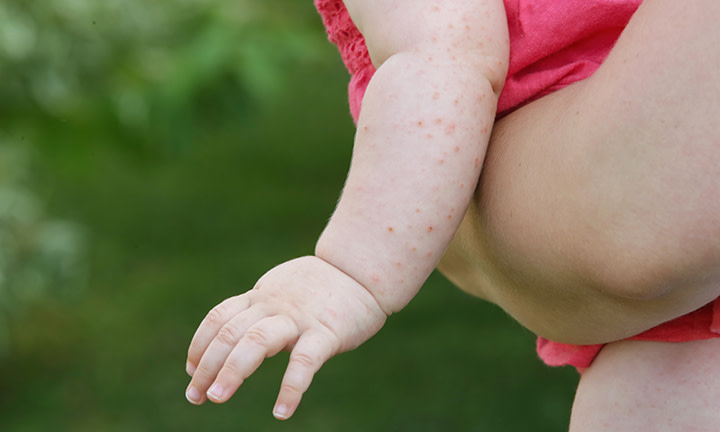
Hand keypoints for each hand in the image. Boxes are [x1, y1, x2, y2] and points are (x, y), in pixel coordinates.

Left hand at [185, 256, 387, 418]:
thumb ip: (261, 310)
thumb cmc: (321, 286)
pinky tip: (282, 412)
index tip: (191, 369)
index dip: (199, 344)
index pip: (219, 317)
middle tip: (196, 395)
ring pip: (256, 341)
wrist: (362, 270)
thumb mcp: (282, 291)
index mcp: (261, 296)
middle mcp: (273, 305)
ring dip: (232, 370)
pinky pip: (304, 362)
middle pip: (230, 331)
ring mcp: (299, 318)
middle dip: (207, 365)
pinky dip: (291, 388)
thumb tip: (237, 337)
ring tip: (216, 397)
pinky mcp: (326, 333)